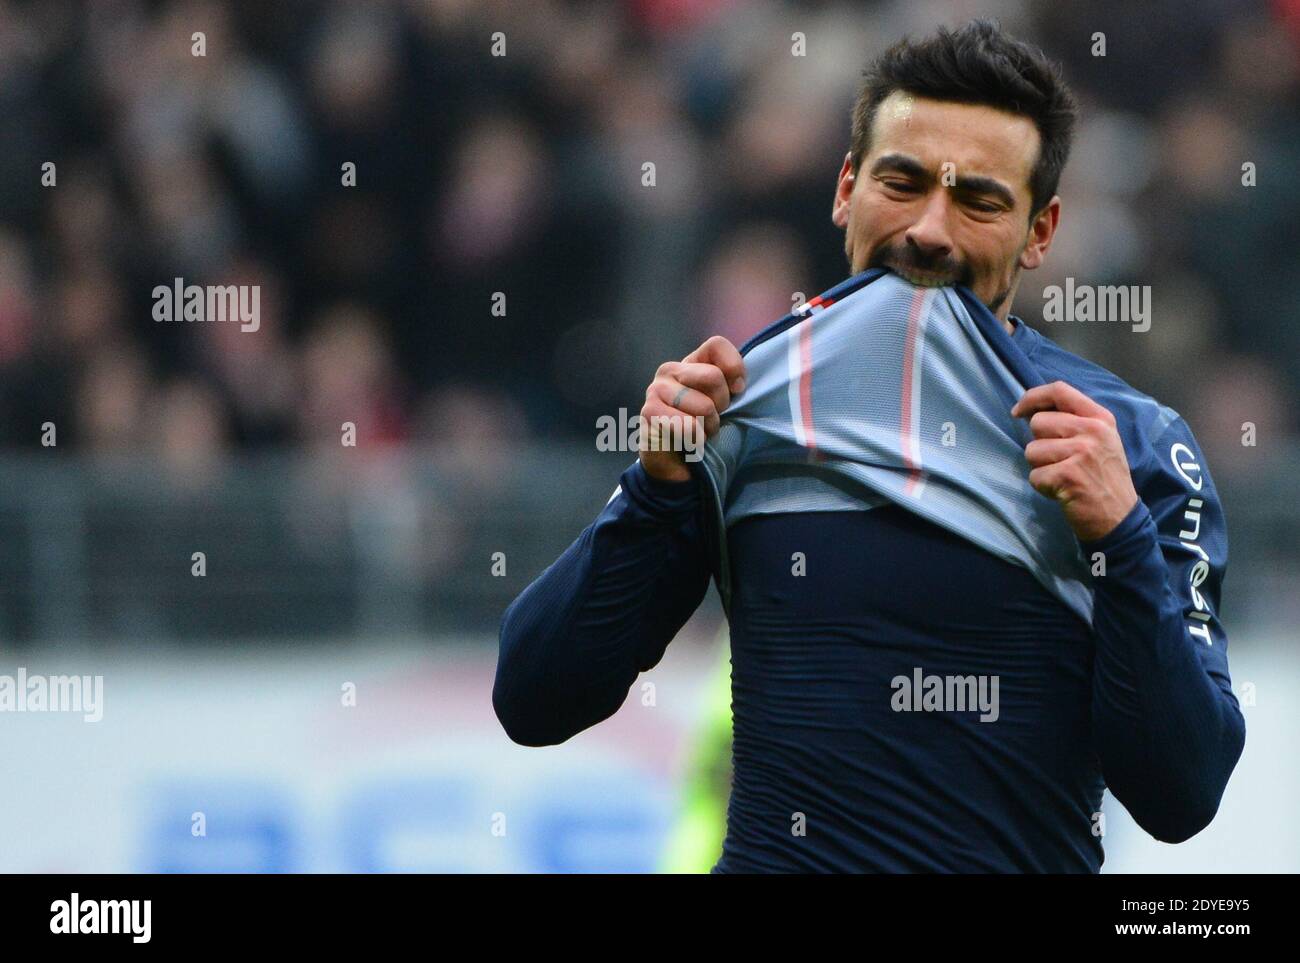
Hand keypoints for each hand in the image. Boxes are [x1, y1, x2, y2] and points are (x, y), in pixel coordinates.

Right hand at [639, 336, 745, 481]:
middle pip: (713, 376)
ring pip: (704, 406)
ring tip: (698, 432)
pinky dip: (695, 439)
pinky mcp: (649, 412)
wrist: (678, 466)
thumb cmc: (705, 429)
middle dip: (721, 405)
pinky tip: (687, 441)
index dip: (734, 368)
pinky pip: (688, 426)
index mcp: (691, 362)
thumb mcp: (726, 403)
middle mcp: (670, 370)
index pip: (717, 345)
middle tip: (710, 418)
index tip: (736, 392)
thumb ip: (733, 384)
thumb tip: (738, 384)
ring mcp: (656, 389)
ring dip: (708, 427)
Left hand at [1011, 380, 1138, 542]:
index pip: (1060, 391)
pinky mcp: (1067, 475)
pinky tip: (1062, 491)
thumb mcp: (1101, 441)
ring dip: (1040, 467)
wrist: (1119, 519)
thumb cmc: (1104, 479)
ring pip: (1031, 450)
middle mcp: (1093, 431)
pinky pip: (1034, 475)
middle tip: (1060, 462)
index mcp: (1100, 418)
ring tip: (1063, 477)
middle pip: (1038, 422)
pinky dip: (1042, 486)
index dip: (1032, 397)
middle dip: (1039, 444)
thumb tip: (1032, 411)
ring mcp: (1081, 452)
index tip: (1018, 411)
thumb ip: (1074, 422)